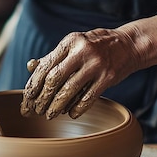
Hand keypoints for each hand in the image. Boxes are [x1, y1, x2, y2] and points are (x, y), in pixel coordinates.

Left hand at [21, 28, 143, 119]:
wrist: (129, 45)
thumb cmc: (96, 46)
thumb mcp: (74, 45)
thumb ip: (54, 57)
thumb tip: (30, 67)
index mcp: (70, 41)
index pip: (46, 65)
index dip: (34, 84)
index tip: (27, 97)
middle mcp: (82, 51)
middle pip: (55, 79)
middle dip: (43, 97)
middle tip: (37, 110)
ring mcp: (96, 65)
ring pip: (70, 90)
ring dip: (57, 106)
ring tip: (50, 114)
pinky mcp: (108, 78)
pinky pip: (88, 97)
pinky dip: (77, 108)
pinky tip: (70, 114)